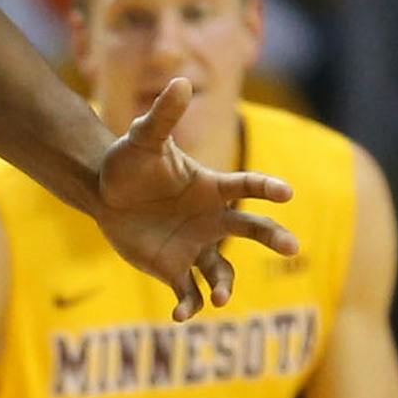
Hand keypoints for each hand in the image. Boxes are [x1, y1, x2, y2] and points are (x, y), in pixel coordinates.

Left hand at [93, 78, 298, 321]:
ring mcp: (194, 246)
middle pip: (250, 231)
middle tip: (292, 247)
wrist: (105, 193)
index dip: (267, 189)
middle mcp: (211, 219)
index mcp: (212, 188)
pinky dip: (187, 305)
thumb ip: (163, 115)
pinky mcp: (173, 268)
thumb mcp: (142, 139)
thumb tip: (179, 80)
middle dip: (272, 238)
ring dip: (224, 286)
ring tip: (219, 299)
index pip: (247, 187)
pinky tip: (180, 317)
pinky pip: (187, 291)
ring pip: (221, 271)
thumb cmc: (128, 162)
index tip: (286, 193)